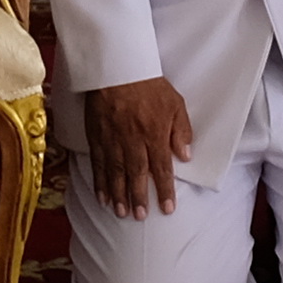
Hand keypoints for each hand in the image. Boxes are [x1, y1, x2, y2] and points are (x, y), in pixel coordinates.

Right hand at [84, 78, 197, 218]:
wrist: (117, 67)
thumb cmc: (149, 84)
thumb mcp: (175, 103)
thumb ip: (181, 131)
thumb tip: (186, 156)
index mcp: (153, 133)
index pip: (161, 167)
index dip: (164, 189)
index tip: (167, 208)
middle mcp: (132, 140)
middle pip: (136, 174)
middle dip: (138, 197)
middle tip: (140, 216)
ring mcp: (112, 139)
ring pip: (115, 172)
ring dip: (118, 194)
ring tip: (121, 212)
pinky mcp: (96, 135)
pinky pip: (97, 162)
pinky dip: (99, 181)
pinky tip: (102, 196)